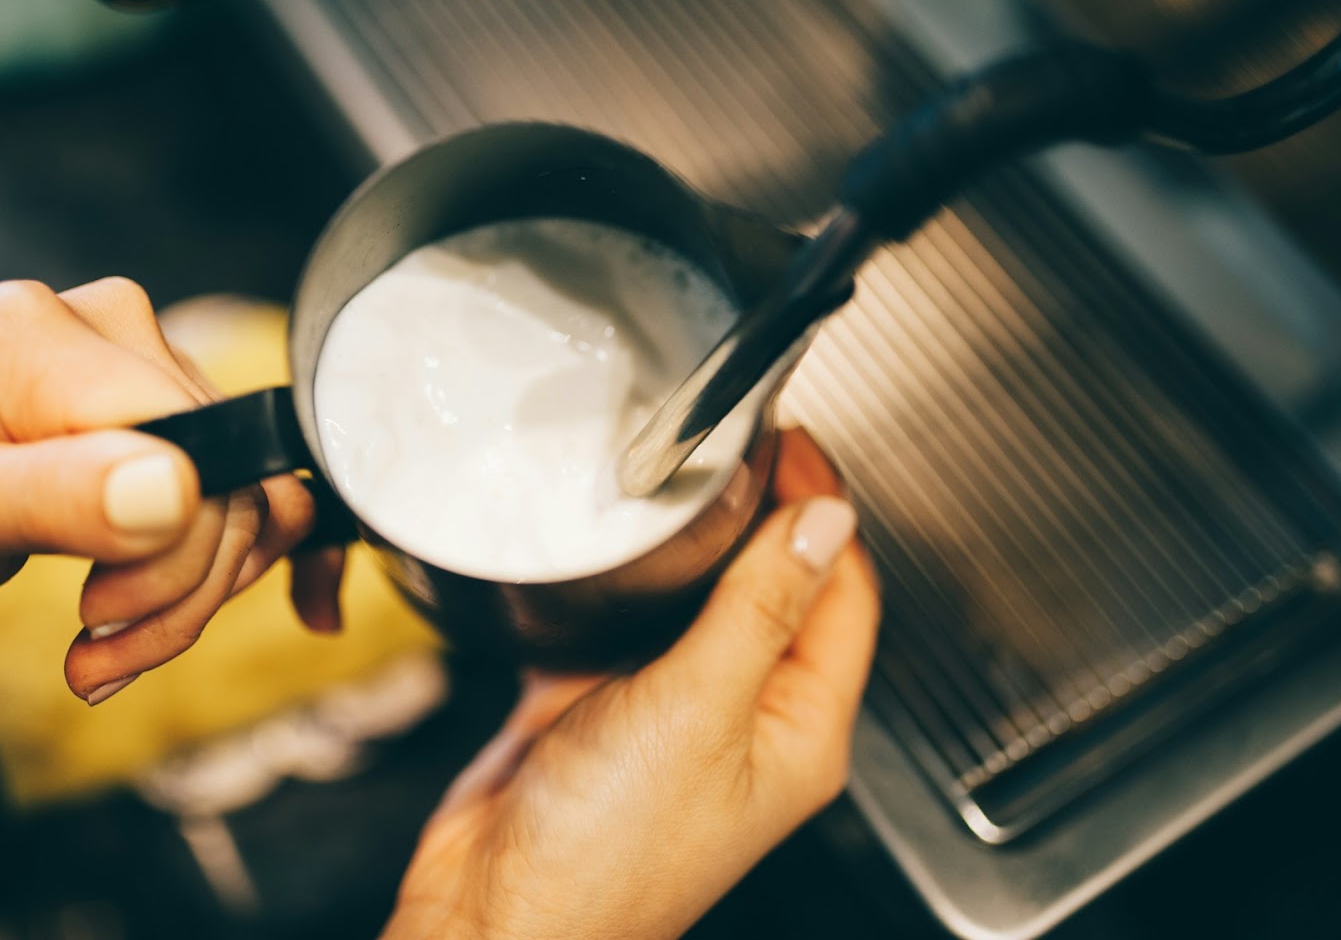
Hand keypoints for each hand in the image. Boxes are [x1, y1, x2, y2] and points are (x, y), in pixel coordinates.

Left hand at [0, 279, 341, 702]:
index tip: (95, 621)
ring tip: (110, 645)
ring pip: (243, 495)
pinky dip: (224, 563)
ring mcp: (149, 355)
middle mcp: (113, 325)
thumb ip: (49, 496)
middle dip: (178, 591)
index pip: (190, 450)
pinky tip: (172, 611)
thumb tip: (179, 490)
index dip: (173, 553)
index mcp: (40, 339)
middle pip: (227, 479)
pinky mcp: (171, 395)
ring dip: (195, 592)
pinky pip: (243, 486)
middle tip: (97, 654)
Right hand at [384, 430, 879, 939]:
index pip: (842, 592)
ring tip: (675, 479)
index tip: (795, 447)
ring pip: (697, 602)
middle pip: (775, 589)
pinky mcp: (598, 705)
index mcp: (798, 728)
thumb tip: (824, 523)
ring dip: (690, 544)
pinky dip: (613, 584)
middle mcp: (742, 718)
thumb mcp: (700, 710)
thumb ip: (761, 609)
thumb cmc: (609, 857)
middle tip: (736, 447)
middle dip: (761, 515)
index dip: (825, 512)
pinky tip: (599, 548)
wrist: (498, 914)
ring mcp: (670, 712)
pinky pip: (620, 625)